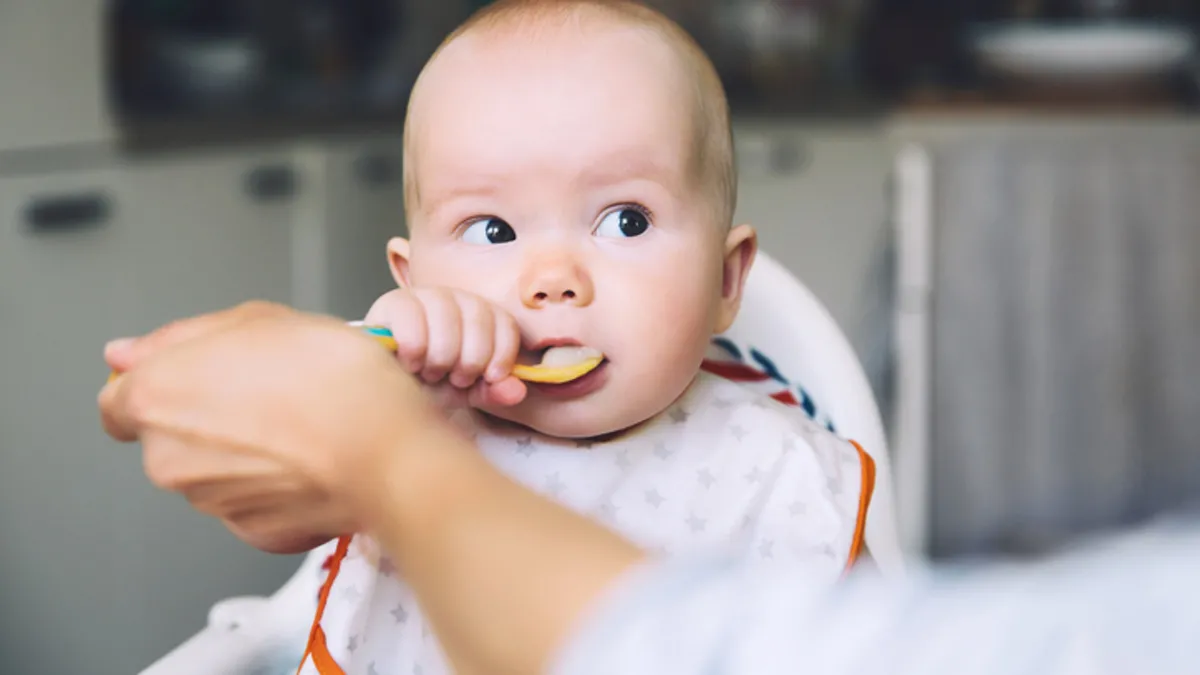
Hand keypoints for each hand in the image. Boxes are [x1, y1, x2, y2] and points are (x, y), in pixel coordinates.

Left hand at [99, 301, 461, 553]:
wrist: (387, 448)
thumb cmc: (331, 378)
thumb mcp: (258, 319)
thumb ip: (180, 337)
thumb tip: (125, 354)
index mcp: (155, 398)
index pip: (117, 401)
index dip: (160, 385)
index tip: (199, 378)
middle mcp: (168, 457)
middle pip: (170, 436)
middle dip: (209, 417)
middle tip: (269, 390)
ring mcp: (210, 501)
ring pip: (214, 472)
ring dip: (246, 451)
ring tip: (302, 422)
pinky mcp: (254, 532)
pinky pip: (254, 503)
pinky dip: (276, 485)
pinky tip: (312, 458)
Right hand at [364, 288, 525, 409]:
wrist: (388, 386)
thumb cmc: (430, 383)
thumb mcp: (466, 392)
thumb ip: (493, 391)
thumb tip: (516, 391)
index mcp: (481, 314)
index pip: (505, 323)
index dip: (501, 355)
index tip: (488, 378)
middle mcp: (456, 297)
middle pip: (479, 320)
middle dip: (469, 361)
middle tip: (452, 378)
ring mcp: (425, 295)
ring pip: (447, 318)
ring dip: (440, 357)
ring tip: (429, 372)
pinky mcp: (394, 302)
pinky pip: (412, 319)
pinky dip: (414, 350)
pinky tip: (410, 363)